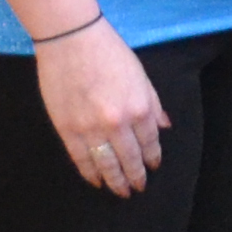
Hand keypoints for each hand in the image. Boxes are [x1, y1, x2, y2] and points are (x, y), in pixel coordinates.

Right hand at [34, 18, 171, 195]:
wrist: (71, 39)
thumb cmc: (109, 52)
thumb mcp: (141, 76)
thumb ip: (153, 104)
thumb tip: (164, 127)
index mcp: (139, 108)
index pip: (149, 142)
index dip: (152, 158)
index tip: (153, 168)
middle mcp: (117, 123)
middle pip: (129, 159)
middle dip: (135, 176)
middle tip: (137, 188)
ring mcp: (90, 128)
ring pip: (105, 164)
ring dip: (114, 180)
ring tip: (120, 191)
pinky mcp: (67, 129)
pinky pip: (80, 158)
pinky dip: (89, 172)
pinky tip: (95, 180)